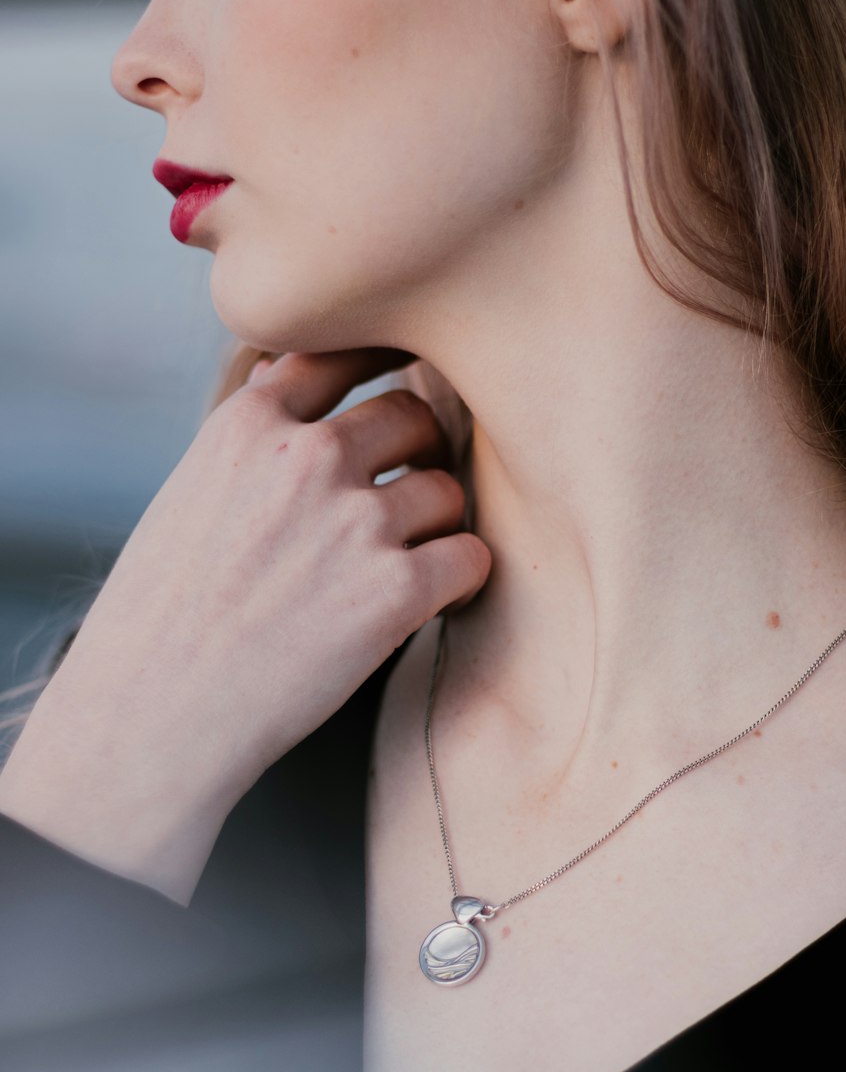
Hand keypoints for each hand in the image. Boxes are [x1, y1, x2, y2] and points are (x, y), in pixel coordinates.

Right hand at [0, 349, 490, 899]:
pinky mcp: (395, 591)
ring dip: (435, 524)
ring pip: (446, 488)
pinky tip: (428, 602)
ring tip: (402, 565)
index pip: (341, 352)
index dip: (379, 367)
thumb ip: (249, 436)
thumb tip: (284, 373)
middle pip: (412, 415)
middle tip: (403, 497)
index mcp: (249, 425)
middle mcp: (307, 458)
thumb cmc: (161, 616)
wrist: (150, 718)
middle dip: (416, 454)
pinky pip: (470, 556)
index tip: (391, 396)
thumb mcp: (188, 494)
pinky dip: (458, 579)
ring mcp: (357, 522)